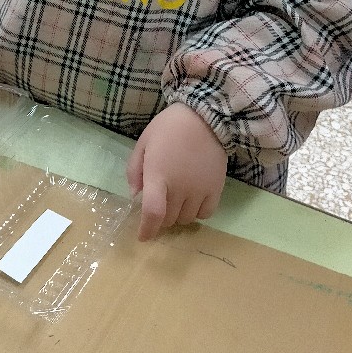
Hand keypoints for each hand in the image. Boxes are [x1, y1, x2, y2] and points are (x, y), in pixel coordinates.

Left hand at [127, 104, 227, 240]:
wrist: (205, 116)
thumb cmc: (169, 127)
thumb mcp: (143, 143)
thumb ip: (134, 170)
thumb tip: (136, 196)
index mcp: (159, 175)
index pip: (153, 214)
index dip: (147, 230)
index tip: (143, 236)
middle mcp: (180, 187)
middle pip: (168, 219)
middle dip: (160, 218)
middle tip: (158, 205)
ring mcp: (200, 190)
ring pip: (186, 219)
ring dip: (177, 216)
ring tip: (175, 201)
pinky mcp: (216, 189)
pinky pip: (206, 214)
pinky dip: (197, 213)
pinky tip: (192, 201)